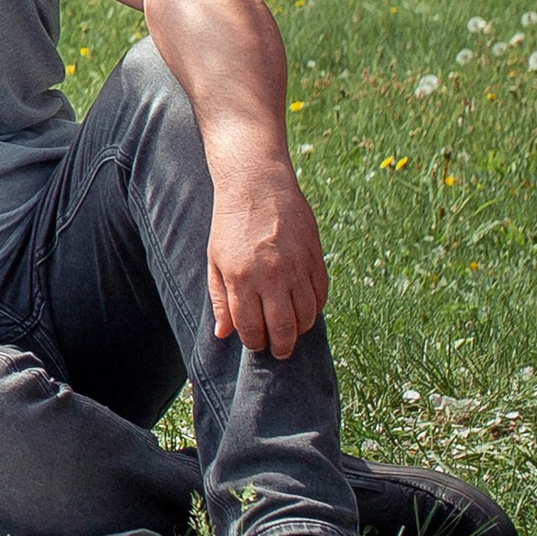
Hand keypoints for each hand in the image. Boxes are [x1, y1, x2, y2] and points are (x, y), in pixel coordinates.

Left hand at [206, 155, 328, 358]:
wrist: (257, 184)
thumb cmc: (231, 224)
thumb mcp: (215, 260)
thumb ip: (220, 299)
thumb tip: (223, 334)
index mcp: (241, 278)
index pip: (251, 328)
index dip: (255, 342)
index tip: (256, 343)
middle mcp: (271, 276)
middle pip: (283, 329)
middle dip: (281, 347)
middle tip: (280, 351)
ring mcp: (296, 266)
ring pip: (307, 316)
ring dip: (300, 330)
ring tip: (292, 331)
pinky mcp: (314, 256)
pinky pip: (321, 294)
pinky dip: (316, 308)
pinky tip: (306, 309)